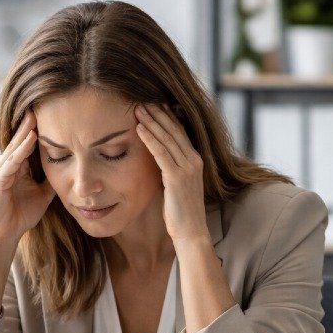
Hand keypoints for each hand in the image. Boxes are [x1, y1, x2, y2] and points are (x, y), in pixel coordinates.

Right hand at [0, 110, 54, 243]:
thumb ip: (51, 180)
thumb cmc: (21, 214)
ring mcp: (0, 172)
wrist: (6, 234)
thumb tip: (69, 170)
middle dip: (29, 123)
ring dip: (26, 132)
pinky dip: (21, 150)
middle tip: (40, 103)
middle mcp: (5, 165)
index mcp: (15, 167)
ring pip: (15, 148)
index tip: (49, 113)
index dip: (36, 129)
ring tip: (35, 116)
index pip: (26, 143)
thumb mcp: (43, 194)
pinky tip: (31, 139)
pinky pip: (12, 162)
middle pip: (19, 140)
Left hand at [134, 104, 208, 243]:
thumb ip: (171, 170)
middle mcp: (194, 160)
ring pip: (167, 138)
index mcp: (196, 160)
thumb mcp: (177, 186)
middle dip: (157, 113)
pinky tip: (138, 129)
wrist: (190, 232)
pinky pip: (161, 153)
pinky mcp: (177, 177)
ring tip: (137, 109)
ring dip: (151, 121)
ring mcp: (187, 168)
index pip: (180, 132)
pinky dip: (149, 139)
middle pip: (174, 130)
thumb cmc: (181, 213)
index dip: (166, 117)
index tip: (153, 104)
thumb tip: (159, 161)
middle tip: (142, 99)